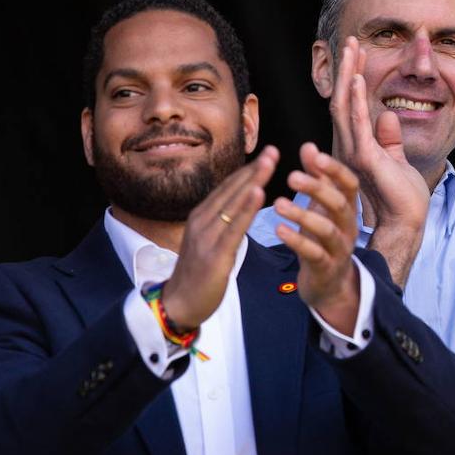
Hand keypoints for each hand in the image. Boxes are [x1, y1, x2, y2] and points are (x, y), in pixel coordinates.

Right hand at [163, 147, 278, 329]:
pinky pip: (234, 227)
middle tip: (274, 150)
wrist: (180, 304)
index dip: (248, 170)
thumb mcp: (209, 242)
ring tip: (270, 162)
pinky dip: (246, 208)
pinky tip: (259, 193)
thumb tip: (241, 205)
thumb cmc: (199, 275)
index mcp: (202, 217)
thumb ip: (223, 223)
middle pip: (231, 189)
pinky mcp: (214, 254)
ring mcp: (206, 236)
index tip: (268, 154)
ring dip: (253, 180)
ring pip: (233, 202)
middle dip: (254, 169)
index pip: (228, 187)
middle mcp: (202, 221)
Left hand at [273, 143, 360, 334]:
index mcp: (347, 209)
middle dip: (317, 189)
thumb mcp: (322, 207)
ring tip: (278, 203)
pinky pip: (314, 254)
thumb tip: (309, 145)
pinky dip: (297, 241)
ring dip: (303, 215)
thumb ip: (317, 177)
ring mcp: (339, 250)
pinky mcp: (325, 268)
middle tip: (290, 176)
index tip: (314, 155)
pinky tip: (279, 230)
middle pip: (340, 205)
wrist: (330, 284)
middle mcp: (348, 228)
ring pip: (327, 230)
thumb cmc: (323, 239)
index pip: (349, 184)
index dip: (334, 169)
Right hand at [330, 37, 428, 231]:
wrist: (404, 224)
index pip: (351, 104)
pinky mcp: (364, 159)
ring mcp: (354, 151)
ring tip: (352, 48)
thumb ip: (390, 138)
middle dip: (348, 67)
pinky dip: (359, 100)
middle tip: (351, 39)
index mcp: (356, 144)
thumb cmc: (401, 197)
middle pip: (344, 99)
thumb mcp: (396, 160)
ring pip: (347, 105)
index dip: (353, 76)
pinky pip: (358, 124)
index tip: (359, 52)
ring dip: (350, 74)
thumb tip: (389, 115)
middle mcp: (348, 145)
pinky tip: (359, 79)